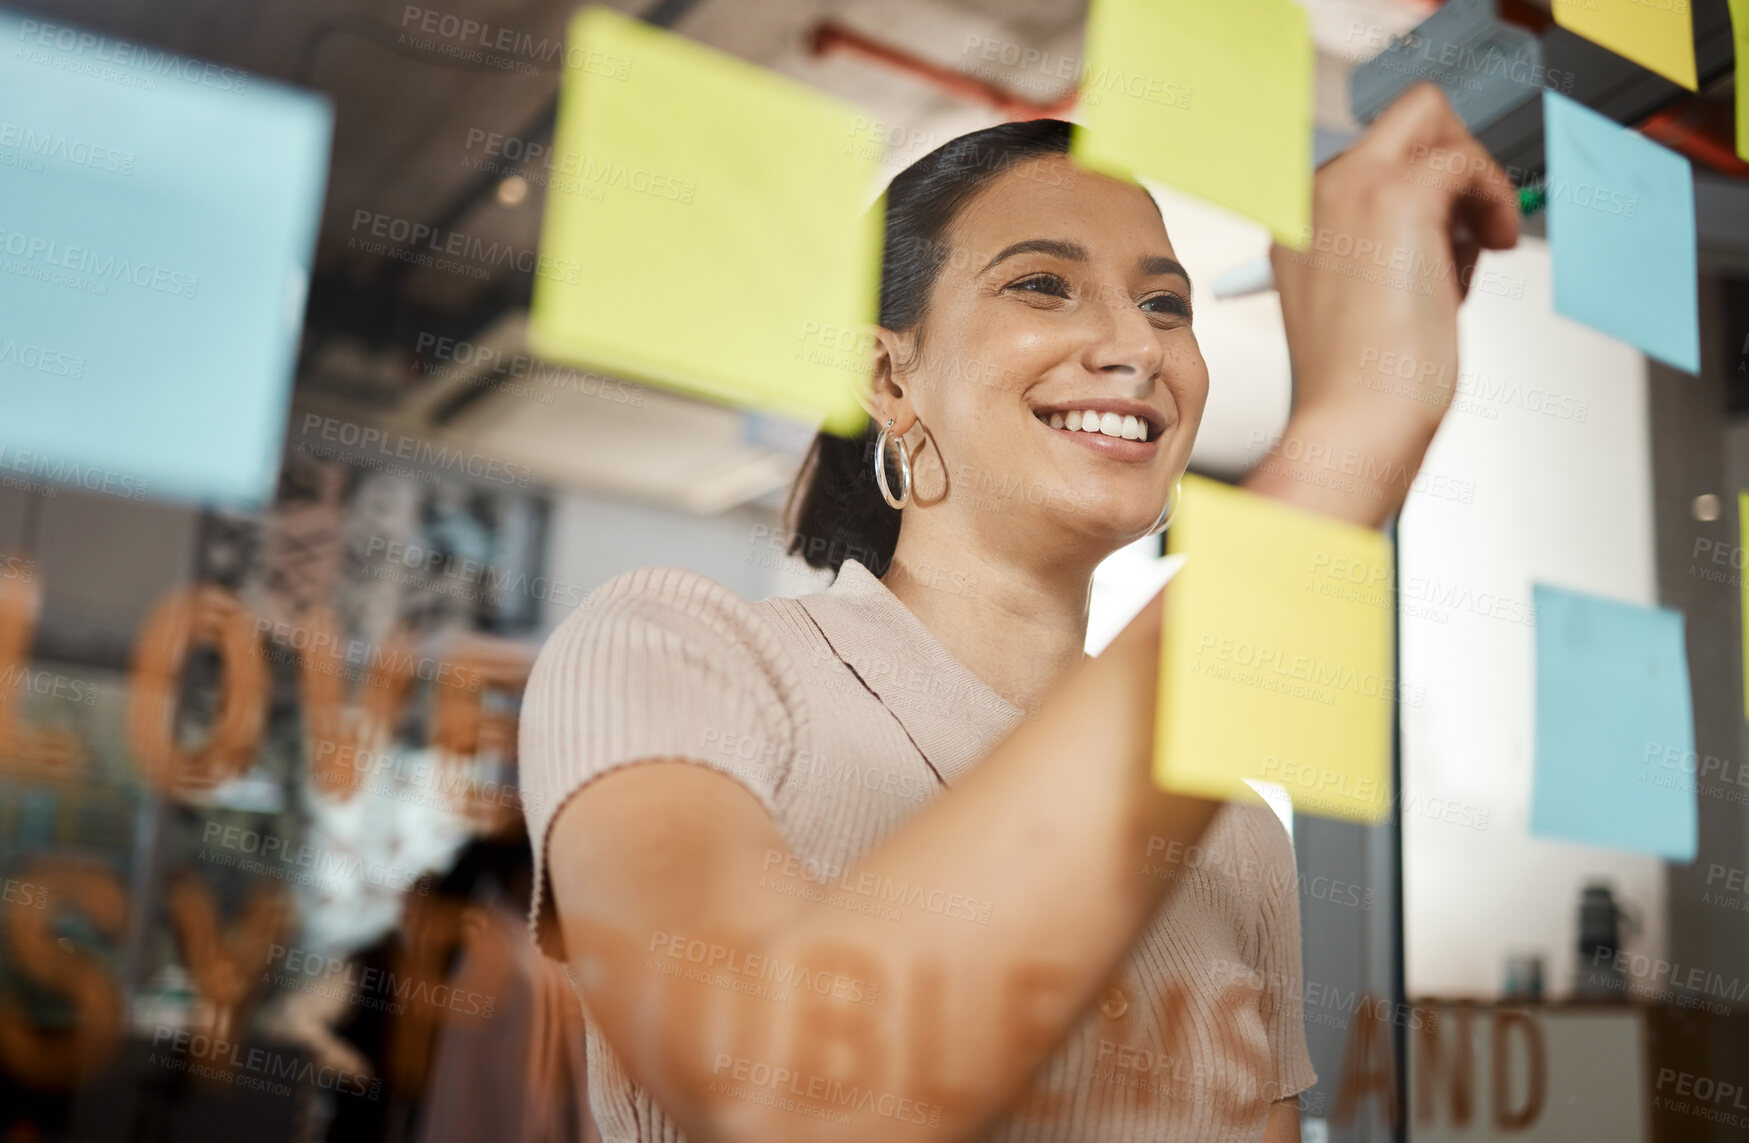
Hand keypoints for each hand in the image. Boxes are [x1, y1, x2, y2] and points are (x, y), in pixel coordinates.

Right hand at [1270, 83, 1518, 434]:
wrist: (1356, 421)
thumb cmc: (1360, 386)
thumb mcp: (1362, 298)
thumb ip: (1387, 246)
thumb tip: (1449, 216)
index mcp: (1294, 225)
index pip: (1369, 161)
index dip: (1423, 187)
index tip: (1449, 228)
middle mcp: (1311, 197)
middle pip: (1402, 122)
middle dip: (1452, 163)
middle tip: (1471, 221)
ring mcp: (1349, 189)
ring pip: (1433, 121)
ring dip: (1470, 182)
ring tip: (1472, 253)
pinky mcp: (1398, 197)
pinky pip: (1466, 162)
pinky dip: (1493, 197)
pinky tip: (1493, 246)